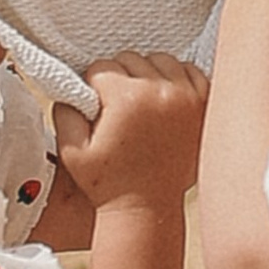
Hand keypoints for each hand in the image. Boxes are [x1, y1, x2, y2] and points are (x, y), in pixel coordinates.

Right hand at [67, 53, 209, 210]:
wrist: (147, 209)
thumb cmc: (108, 184)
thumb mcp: (72, 151)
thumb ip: (64, 111)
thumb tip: (72, 84)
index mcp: (128, 99)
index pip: (101, 68)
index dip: (92, 86)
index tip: (95, 106)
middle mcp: (161, 92)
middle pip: (131, 59)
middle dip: (119, 79)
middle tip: (116, 108)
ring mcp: (188, 97)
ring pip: (160, 60)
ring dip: (147, 74)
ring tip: (139, 102)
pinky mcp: (204, 106)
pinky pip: (191, 72)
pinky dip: (177, 78)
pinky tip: (164, 98)